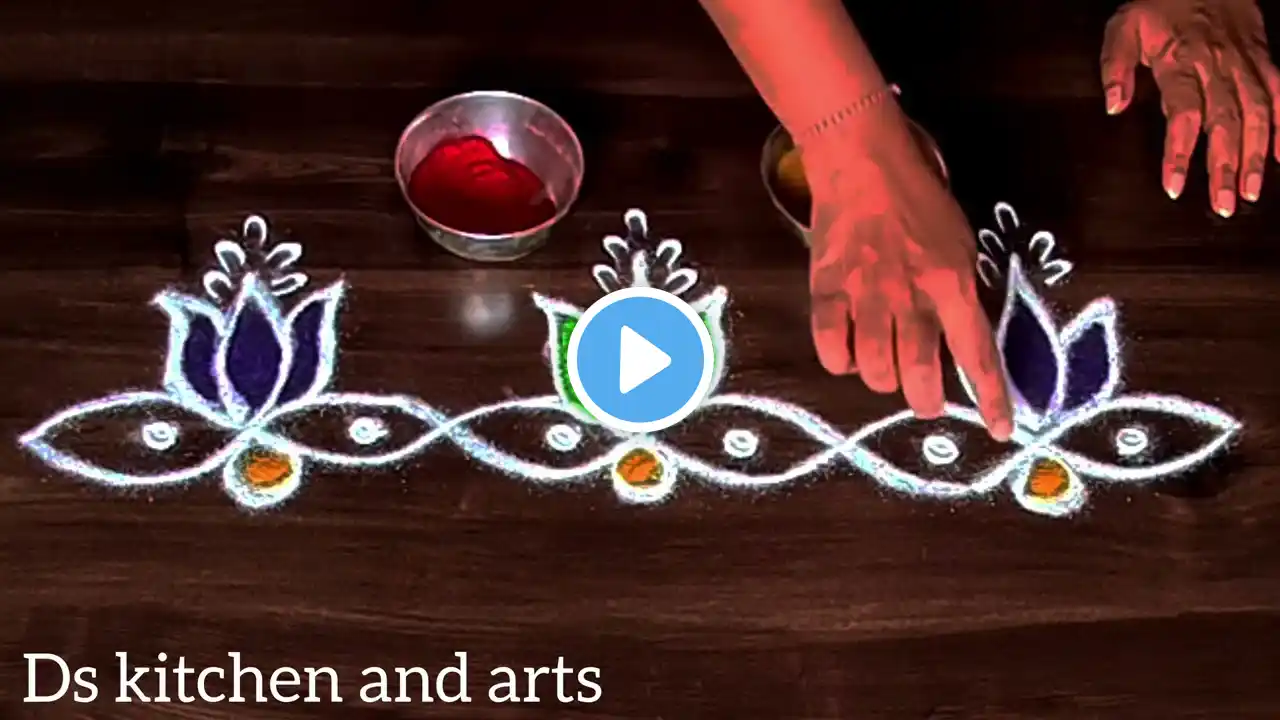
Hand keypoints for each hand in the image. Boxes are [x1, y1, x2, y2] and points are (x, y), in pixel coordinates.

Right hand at [802, 101, 1014, 440]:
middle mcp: (911, 295)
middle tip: (924, 398)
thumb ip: (959, 292)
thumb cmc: (916, 198)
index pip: (978, 353)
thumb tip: (959, 338)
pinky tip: (848, 351)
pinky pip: (832, 349)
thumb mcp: (958, 242)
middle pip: (920, 376)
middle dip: (925, 400)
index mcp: (952, 282)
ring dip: (883, 380)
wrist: (863, 162)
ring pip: (875, 371)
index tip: (1001, 430)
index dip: (990, 399)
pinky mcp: (828, 290)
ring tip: (885, 369)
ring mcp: (866, 295)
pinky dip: (841, 360)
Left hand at [1101, 0, 1279, 215]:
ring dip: (1257, 155)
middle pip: (1225, 123)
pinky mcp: (1263, 59)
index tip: (1175, 187)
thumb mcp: (1125, 26)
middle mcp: (1218, 67)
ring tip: (1253, 192)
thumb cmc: (1159, 4)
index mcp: (1182, 62)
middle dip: (1226, 166)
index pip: (1183, 114)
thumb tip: (1113, 106)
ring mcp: (1245, 64)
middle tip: (1225, 206)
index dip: (1179, 152)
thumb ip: (1115, 65)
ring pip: (1257, 114)